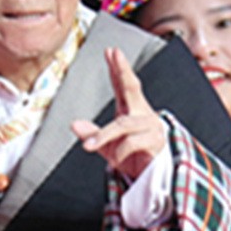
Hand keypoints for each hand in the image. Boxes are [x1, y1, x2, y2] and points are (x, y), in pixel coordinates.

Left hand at [71, 47, 165, 180]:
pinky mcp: (156, 141)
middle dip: (123, 71)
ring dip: (104, 135)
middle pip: (132, 88)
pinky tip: (116, 160)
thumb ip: (92, 134)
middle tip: (114, 55)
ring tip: (90, 146)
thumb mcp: (107, 146)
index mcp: (131, 110)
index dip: (118, 68)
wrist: (151, 178)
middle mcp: (143, 113)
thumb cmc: (132, 157)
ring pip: (123, 124)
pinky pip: (132, 142)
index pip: (124, 85)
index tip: (111, 52)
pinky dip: (119, 152)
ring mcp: (151, 126)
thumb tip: (74, 125)